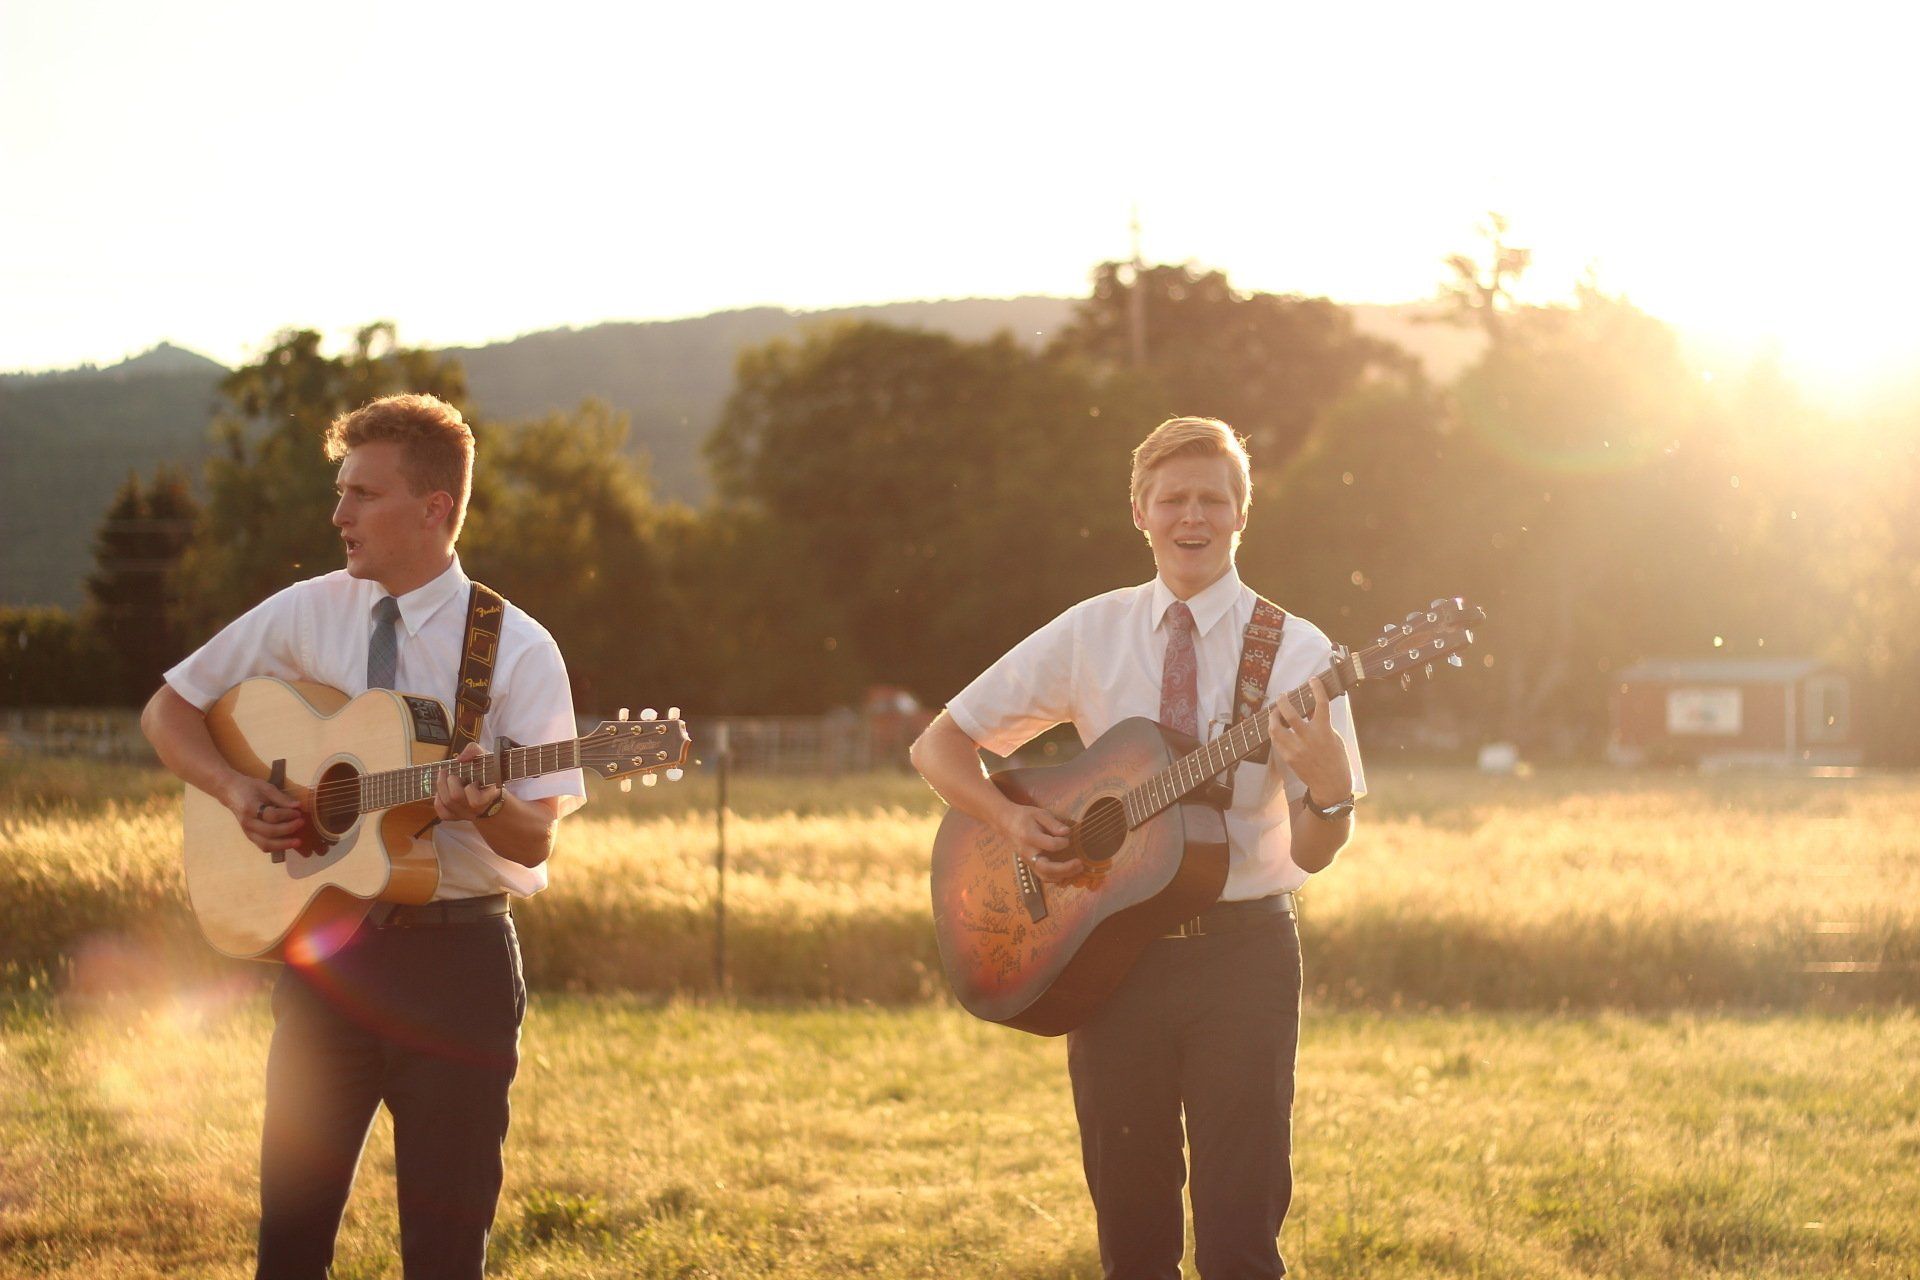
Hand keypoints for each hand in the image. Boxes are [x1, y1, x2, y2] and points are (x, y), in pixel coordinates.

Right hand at [226, 773, 303, 854]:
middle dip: (288, 829)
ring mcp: (247, 832)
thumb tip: (298, 806)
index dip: (287, 815)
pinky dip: (277, 847)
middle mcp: (248, 823)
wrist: (230, 792)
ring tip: (298, 841)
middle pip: (270, 832)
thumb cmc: (249, 787)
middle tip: (301, 823)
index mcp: (250, 808)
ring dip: (284, 844)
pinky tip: (288, 843)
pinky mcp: (249, 837)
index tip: (298, 812)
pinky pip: (264, 846)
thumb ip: (281, 798)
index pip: (271, 816)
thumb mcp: (266, 787)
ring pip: (266, 844)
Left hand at [434, 743, 504, 823]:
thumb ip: (474, 750)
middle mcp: (477, 808)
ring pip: (447, 803)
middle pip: (455, 798)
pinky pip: (442, 812)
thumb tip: (460, 759)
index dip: (470, 788)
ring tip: (445, 778)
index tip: (474, 780)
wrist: (491, 793)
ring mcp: (466, 814)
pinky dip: (438, 800)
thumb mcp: (485, 757)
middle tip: (452, 774)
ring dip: (442, 787)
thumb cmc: (487, 773)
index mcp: (488, 795)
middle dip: (450, 782)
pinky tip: (442, 792)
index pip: (476, 800)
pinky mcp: (457, 817)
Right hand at [996, 803, 1084, 882]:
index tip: (1068, 839)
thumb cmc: (1026, 817)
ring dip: (1063, 875)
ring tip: (1078, 869)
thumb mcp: (1040, 814)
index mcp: (1029, 837)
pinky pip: (1044, 877)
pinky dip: (1057, 878)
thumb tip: (1067, 832)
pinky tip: (1069, 873)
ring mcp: (1028, 862)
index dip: (1062, 843)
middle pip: (1046, 868)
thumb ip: (1053, 823)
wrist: (1007, 824)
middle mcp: (1028, 853)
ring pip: (1045, 876)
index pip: (1049, 845)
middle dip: (1065, 869)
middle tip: (1080, 864)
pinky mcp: (1030, 866)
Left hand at [1267, 674, 1352, 804]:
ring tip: (1274, 712)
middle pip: (1289, 713)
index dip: (1316, 688)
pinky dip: (1275, 732)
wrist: (1330, 786)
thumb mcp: (1334, 738)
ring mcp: (1296, 748)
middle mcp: (1308, 738)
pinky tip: (1276, 728)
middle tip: (1283, 696)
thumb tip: (1310, 710)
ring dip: (1273, 716)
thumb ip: (1322, 724)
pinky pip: (1275, 741)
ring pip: (1275, 728)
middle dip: (1283, 701)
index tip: (1312, 680)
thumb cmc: (1337, 761)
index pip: (1320, 703)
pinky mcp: (1288, 757)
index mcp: (1324, 730)